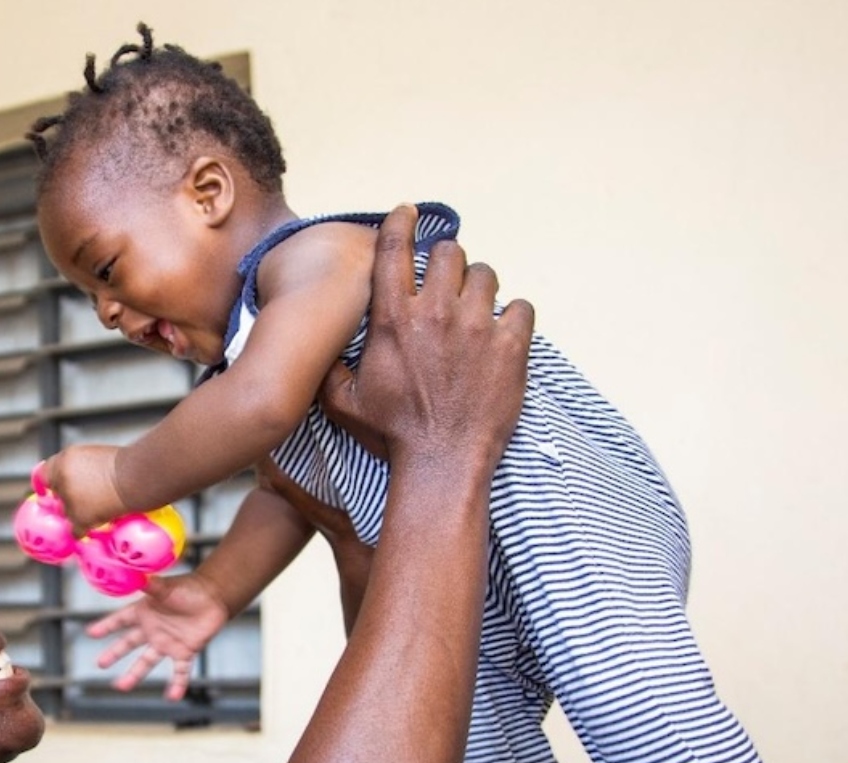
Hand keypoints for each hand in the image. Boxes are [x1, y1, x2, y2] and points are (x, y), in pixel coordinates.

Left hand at [41, 444, 126, 534]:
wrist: (140, 475)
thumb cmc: (129, 463)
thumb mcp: (98, 456)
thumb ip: (81, 468)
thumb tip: (80, 481)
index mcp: (66, 459)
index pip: (45, 474)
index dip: (49, 484)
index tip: (47, 492)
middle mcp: (63, 478)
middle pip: (57, 495)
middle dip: (69, 499)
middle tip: (86, 500)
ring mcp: (69, 498)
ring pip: (67, 514)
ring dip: (79, 514)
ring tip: (101, 508)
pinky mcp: (80, 517)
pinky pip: (76, 531)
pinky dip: (85, 531)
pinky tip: (95, 526)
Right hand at [84, 572, 232, 700]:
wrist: (214, 597)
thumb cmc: (189, 588)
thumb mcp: (168, 587)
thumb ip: (152, 585)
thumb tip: (137, 575)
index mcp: (145, 612)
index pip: (120, 620)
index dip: (106, 626)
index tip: (90, 633)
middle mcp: (152, 630)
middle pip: (128, 644)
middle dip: (114, 654)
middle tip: (100, 664)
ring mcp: (167, 643)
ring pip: (146, 662)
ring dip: (134, 675)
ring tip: (121, 687)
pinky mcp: (185, 652)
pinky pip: (179, 672)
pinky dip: (177, 685)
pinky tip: (172, 697)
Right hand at [321, 204, 532, 471]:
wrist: (442, 464)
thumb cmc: (394, 435)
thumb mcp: (345, 402)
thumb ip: (331, 368)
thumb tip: (325, 350)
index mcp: (394, 320)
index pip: (395, 249)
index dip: (401, 222)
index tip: (407, 213)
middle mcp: (436, 313)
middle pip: (448, 252)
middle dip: (446, 262)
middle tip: (446, 285)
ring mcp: (478, 327)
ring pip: (486, 274)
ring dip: (479, 286)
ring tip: (475, 309)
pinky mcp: (512, 346)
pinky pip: (522, 307)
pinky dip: (514, 316)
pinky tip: (503, 333)